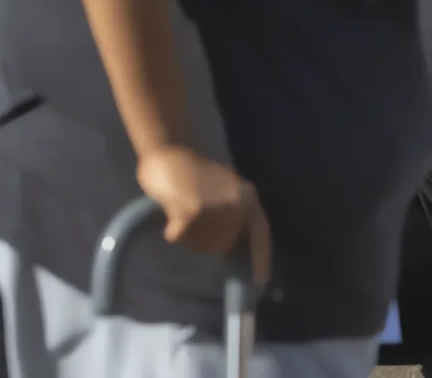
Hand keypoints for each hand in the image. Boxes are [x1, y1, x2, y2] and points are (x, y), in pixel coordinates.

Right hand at [136, 146, 271, 284]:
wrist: (170, 151)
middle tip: (190, 221)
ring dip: (188, 235)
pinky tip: (172, 211)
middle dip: (204, 241)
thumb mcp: (223, 191)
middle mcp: (237, 202)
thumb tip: (233, 248)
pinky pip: (179, 237)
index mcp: (247, 196)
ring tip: (182, 210)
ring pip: (200, 245)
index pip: (260, 232)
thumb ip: (232, 215)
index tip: (261, 280)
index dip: (261, 257)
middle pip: (221, 246)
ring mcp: (216, 207)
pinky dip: (172, 229)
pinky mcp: (192, 210)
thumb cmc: (194, 174)